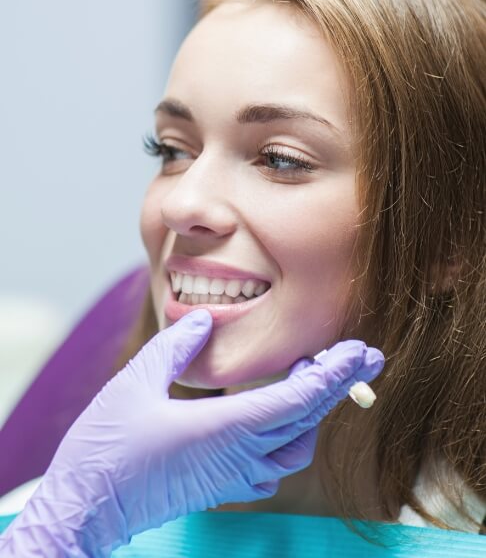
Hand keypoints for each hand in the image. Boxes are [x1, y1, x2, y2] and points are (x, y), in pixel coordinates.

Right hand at [0, 309, 383, 556]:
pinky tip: (279, 419)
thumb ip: (175, 346)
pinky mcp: (222, 487)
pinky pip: (274, 465)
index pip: (298, 400)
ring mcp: (233, 477)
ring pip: (296, 447)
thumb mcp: (136, 382)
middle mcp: (238, 456)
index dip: (332, 374)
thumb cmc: (106, 447)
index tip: (358, 352)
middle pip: (306, 420)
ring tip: (313, 378)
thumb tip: (203, 319)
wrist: (86, 507)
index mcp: (225, 428)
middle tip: (362, 356)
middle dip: (338, 385)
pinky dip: (290, 437)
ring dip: (314, 412)